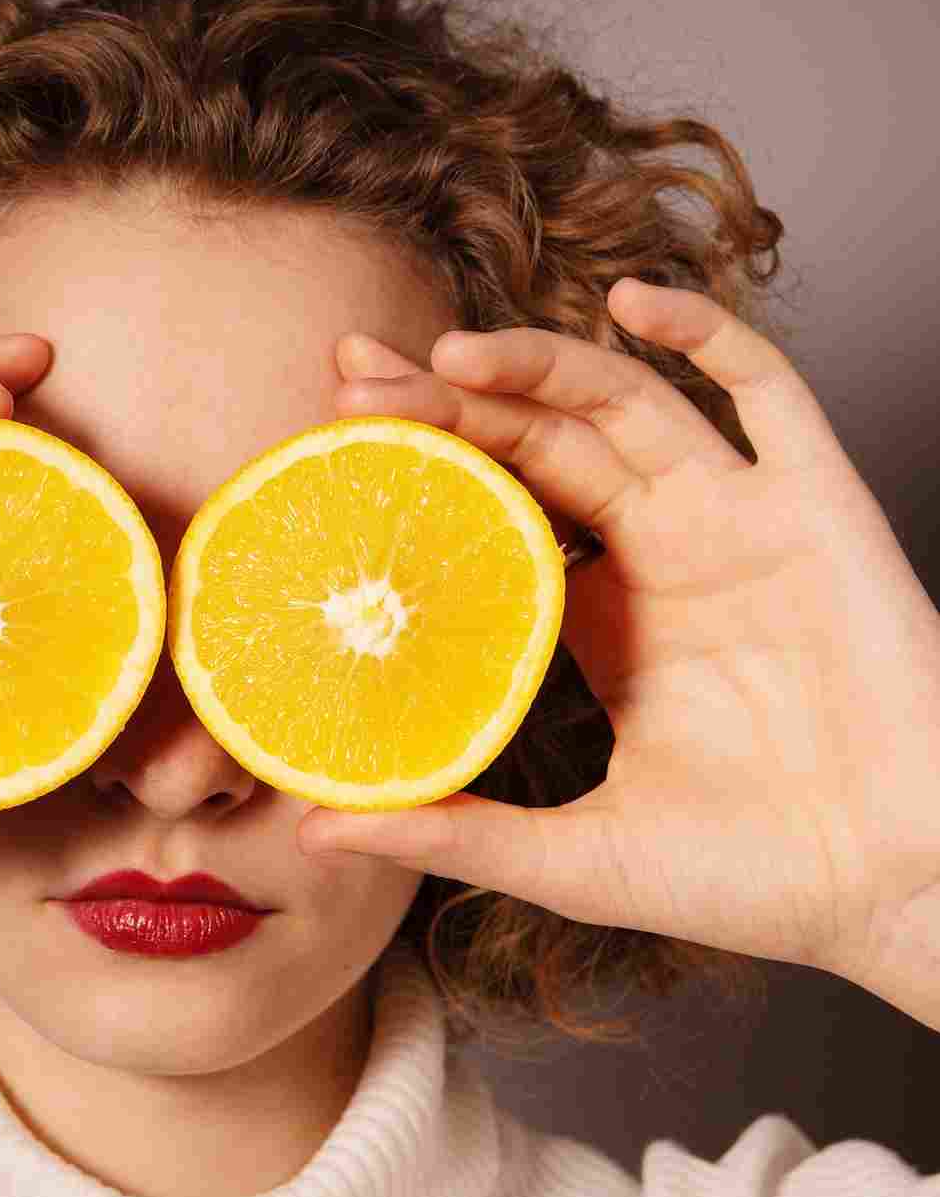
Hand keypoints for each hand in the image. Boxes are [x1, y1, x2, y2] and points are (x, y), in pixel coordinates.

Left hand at [299, 279, 939, 1024]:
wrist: (896, 891)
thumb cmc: (744, 879)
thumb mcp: (574, 854)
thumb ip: (453, 829)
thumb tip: (315, 830)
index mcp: (598, 615)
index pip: (491, 506)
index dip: (420, 463)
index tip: (336, 432)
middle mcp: (661, 551)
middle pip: (540, 440)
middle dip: (451, 400)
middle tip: (357, 376)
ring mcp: (738, 520)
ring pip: (627, 403)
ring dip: (543, 364)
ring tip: (452, 355)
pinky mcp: (818, 508)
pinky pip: (770, 393)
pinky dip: (709, 336)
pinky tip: (635, 304)